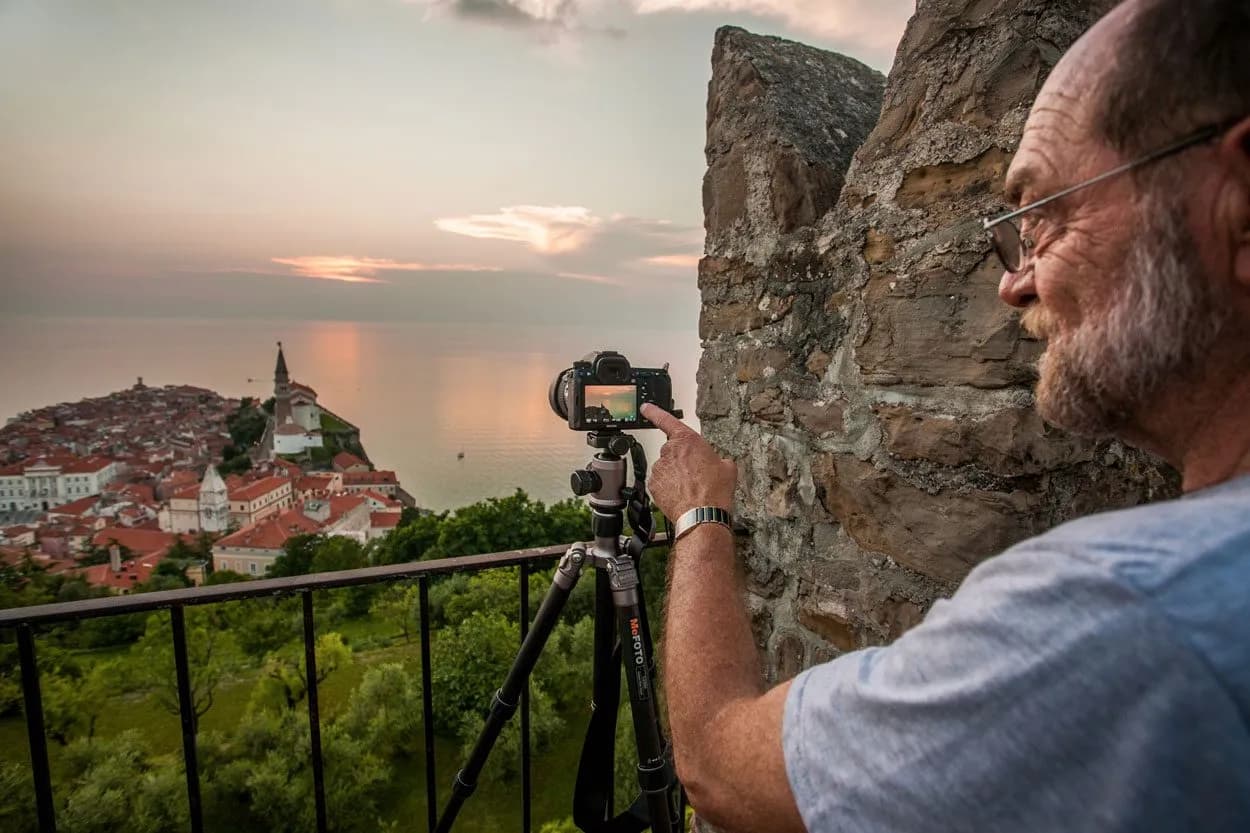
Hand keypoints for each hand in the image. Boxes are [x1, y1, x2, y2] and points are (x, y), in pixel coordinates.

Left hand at [641, 403, 736, 520]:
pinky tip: (682, 496)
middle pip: (673, 451)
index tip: (645, 408)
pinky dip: (669, 488)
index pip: (666, 420)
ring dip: (676, 475)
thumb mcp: (728, 468)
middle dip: (682, 461)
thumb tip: (719, 463)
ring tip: (692, 488)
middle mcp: (670, 451)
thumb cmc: (715, 491)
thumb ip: (719, 459)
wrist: (703, 514)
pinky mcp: (654, 485)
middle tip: (696, 475)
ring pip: (666, 468)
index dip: (654, 412)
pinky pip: (661, 483)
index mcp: (688, 440)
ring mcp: (660, 468)